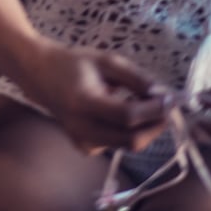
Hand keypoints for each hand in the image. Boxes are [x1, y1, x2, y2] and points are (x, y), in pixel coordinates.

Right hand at [29, 41, 167, 153]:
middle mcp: (81, 128)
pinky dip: (128, 130)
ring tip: (143, 105)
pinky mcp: (85, 148)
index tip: (171, 100)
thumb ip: (136, 79)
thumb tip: (164, 96)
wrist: (39, 75)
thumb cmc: (73, 63)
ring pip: (127, 144)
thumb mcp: (106, 62)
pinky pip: (117, 143)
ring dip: (144, 128)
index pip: (127, 116)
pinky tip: (119, 112)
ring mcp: (82, 142)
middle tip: (168, 108)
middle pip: (131, 140)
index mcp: (84, 102)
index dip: (153, 110)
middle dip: (155, 126)